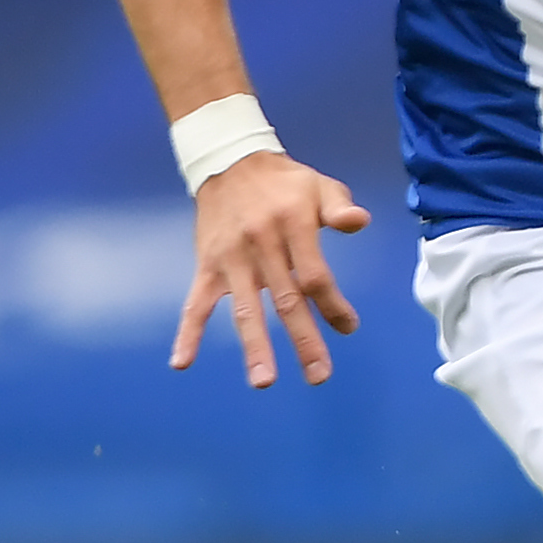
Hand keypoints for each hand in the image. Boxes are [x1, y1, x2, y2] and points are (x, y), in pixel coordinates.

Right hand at [172, 152, 371, 387]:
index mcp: (294, 226)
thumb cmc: (284, 182)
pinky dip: (187, 332)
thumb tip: (360, 222)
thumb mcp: (319, 184)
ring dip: (254, 346)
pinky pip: (194, 302)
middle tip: (319, 374)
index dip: (333, 305)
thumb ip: (340, 207)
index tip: (348, 328)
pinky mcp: (207, 264)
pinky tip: (182, 362)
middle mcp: (262, 246)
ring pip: (244, 308)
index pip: (315, 276)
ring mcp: (232, 259)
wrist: (229, 161)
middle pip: (285, 300)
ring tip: (264, 381)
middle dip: (303, 339)